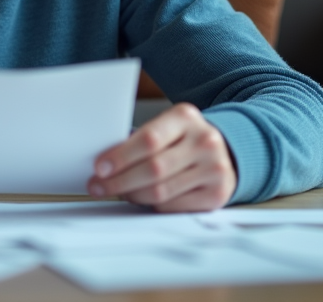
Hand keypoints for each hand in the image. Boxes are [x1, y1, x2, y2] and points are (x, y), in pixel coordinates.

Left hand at [88, 102, 235, 211]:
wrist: (224, 151)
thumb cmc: (182, 140)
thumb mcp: (166, 127)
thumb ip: (140, 140)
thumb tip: (104, 163)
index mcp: (185, 117)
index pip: (148, 139)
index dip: (120, 157)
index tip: (100, 168)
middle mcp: (204, 141)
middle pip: (153, 169)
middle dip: (119, 181)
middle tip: (99, 186)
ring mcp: (215, 168)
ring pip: (161, 191)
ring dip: (132, 195)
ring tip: (119, 192)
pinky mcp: (217, 194)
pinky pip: (173, 206)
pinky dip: (152, 205)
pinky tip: (142, 199)